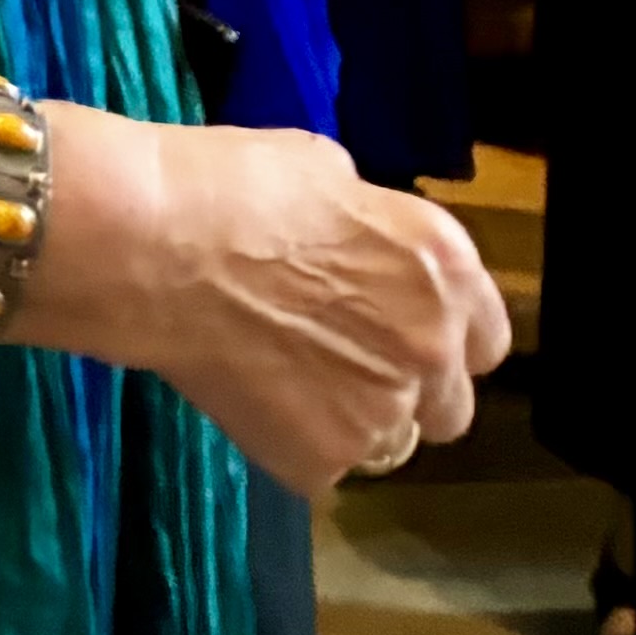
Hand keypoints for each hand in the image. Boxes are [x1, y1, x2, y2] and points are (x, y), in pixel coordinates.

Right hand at [25, 112, 504, 500]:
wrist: (148, 243)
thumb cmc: (225, 183)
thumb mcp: (319, 168)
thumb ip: (366, 222)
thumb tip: (357, 240)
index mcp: (443, 266)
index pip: (488, 337)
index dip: (443, 336)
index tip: (398, 330)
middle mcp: (433, 346)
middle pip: (452, 404)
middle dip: (406, 388)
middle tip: (338, 360)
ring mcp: (382, 411)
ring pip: (389, 443)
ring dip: (351, 419)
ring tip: (283, 382)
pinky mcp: (324, 458)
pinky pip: (321, 466)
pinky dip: (289, 441)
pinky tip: (245, 398)